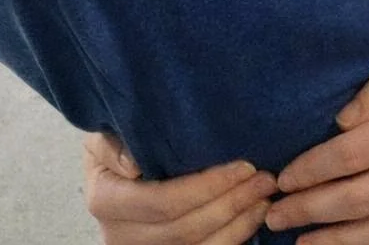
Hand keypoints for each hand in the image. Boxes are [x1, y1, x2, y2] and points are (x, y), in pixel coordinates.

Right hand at [83, 132, 276, 244]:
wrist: (108, 175)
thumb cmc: (113, 143)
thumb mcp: (103, 135)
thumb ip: (112, 145)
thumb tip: (133, 164)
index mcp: (105, 201)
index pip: (163, 202)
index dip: (207, 187)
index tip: (243, 166)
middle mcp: (121, 236)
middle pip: (186, 229)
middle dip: (231, 204)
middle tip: (265, 179)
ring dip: (238, 225)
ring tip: (265, 197)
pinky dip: (232, 239)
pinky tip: (252, 217)